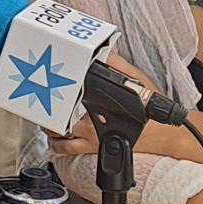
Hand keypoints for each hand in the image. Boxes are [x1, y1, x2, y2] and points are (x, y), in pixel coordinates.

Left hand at [48, 54, 185, 158]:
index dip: (54, 92)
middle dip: (47, 110)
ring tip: (46, 117)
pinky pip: (67, 150)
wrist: (161, 134)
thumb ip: (116, 65)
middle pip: (56, 117)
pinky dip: (56, 145)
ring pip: (57, 135)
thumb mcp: (135, 79)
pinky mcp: (91, 149)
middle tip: (41, 102)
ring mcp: (89, 139)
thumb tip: (102, 52)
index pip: (68, 97)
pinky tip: (55, 138)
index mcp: (98, 105)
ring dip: (48, 126)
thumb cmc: (149, 110)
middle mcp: (90, 124)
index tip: (47, 84)